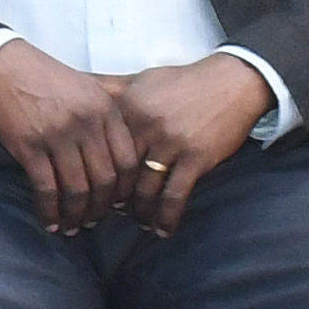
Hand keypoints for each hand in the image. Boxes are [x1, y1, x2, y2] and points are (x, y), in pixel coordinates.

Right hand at [0, 40, 136, 237]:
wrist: (4, 65)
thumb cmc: (47, 80)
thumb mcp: (88, 89)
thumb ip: (107, 120)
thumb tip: (119, 167)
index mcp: (105, 109)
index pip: (128, 161)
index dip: (125, 190)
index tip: (117, 203)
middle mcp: (86, 123)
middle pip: (106, 180)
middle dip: (101, 208)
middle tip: (93, 220)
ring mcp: (58, 135)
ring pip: (77, 189)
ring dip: (75, 215)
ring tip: (71, 226)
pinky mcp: (30, 146)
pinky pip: (46, 189)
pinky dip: (49, 211)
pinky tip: (49, 221)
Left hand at [109, 56, 273, 233]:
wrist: (232, 81)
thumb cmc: (183, 83)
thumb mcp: (141, 80)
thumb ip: (108, 87)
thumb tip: (75, 82)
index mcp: (128, 107)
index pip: (101, 151)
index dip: (95, 176)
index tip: (92, 191)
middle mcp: (145, 125)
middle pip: (118, 175)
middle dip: (113, 201)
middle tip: (111, 214)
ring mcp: (170, 142)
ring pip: (144, 190)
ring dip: (140, 213)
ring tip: (140, 221)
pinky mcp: (195, 157)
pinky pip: (174, 196)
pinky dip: (166, 217)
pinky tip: (163, 229)